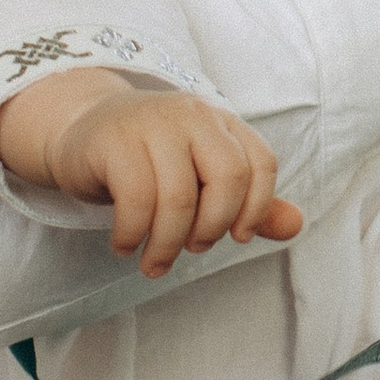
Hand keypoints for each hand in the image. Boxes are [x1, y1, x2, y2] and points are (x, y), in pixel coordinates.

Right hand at [0, 74, 300, 270]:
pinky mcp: (114, 141)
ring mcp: (153, 123)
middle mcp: (194, 116)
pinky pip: (136, 199)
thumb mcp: (201, 177)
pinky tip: (124, 245)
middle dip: (214, 226)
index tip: (237, 237)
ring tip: (154, 263)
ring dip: (167, 244)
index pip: (261, 163)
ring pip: (179, 196)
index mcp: (222, 123)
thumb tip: (295, 226)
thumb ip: (249, 203)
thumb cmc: (152, 160)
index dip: (257, 208)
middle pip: (228, 178)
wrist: (83, 128)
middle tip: (194, 250)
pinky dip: (133, 234)